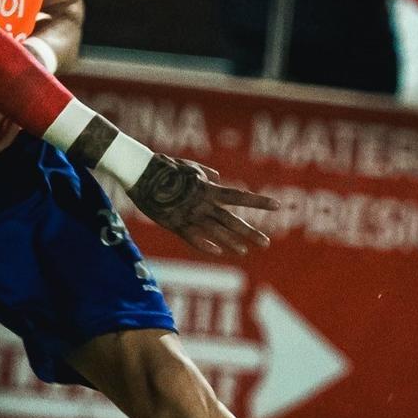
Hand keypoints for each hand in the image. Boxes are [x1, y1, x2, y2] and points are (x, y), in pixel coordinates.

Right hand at [127, 154, 277, 256]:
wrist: (139, 172)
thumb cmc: (164, 166)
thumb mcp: (188, 166)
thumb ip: (205, 173)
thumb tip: (218, 177)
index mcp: (207, 188)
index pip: (239, 197)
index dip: (259, 202)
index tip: (278, 206)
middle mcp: (202, 204)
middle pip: (230, 220)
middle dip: (249, 232)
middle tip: (265, 243)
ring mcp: (188, 215)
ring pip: (215, 233)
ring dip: (231, 242)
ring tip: (245, 251)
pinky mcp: (174, 224)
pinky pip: (192, 238)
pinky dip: (206, 245)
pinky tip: (218, 252)